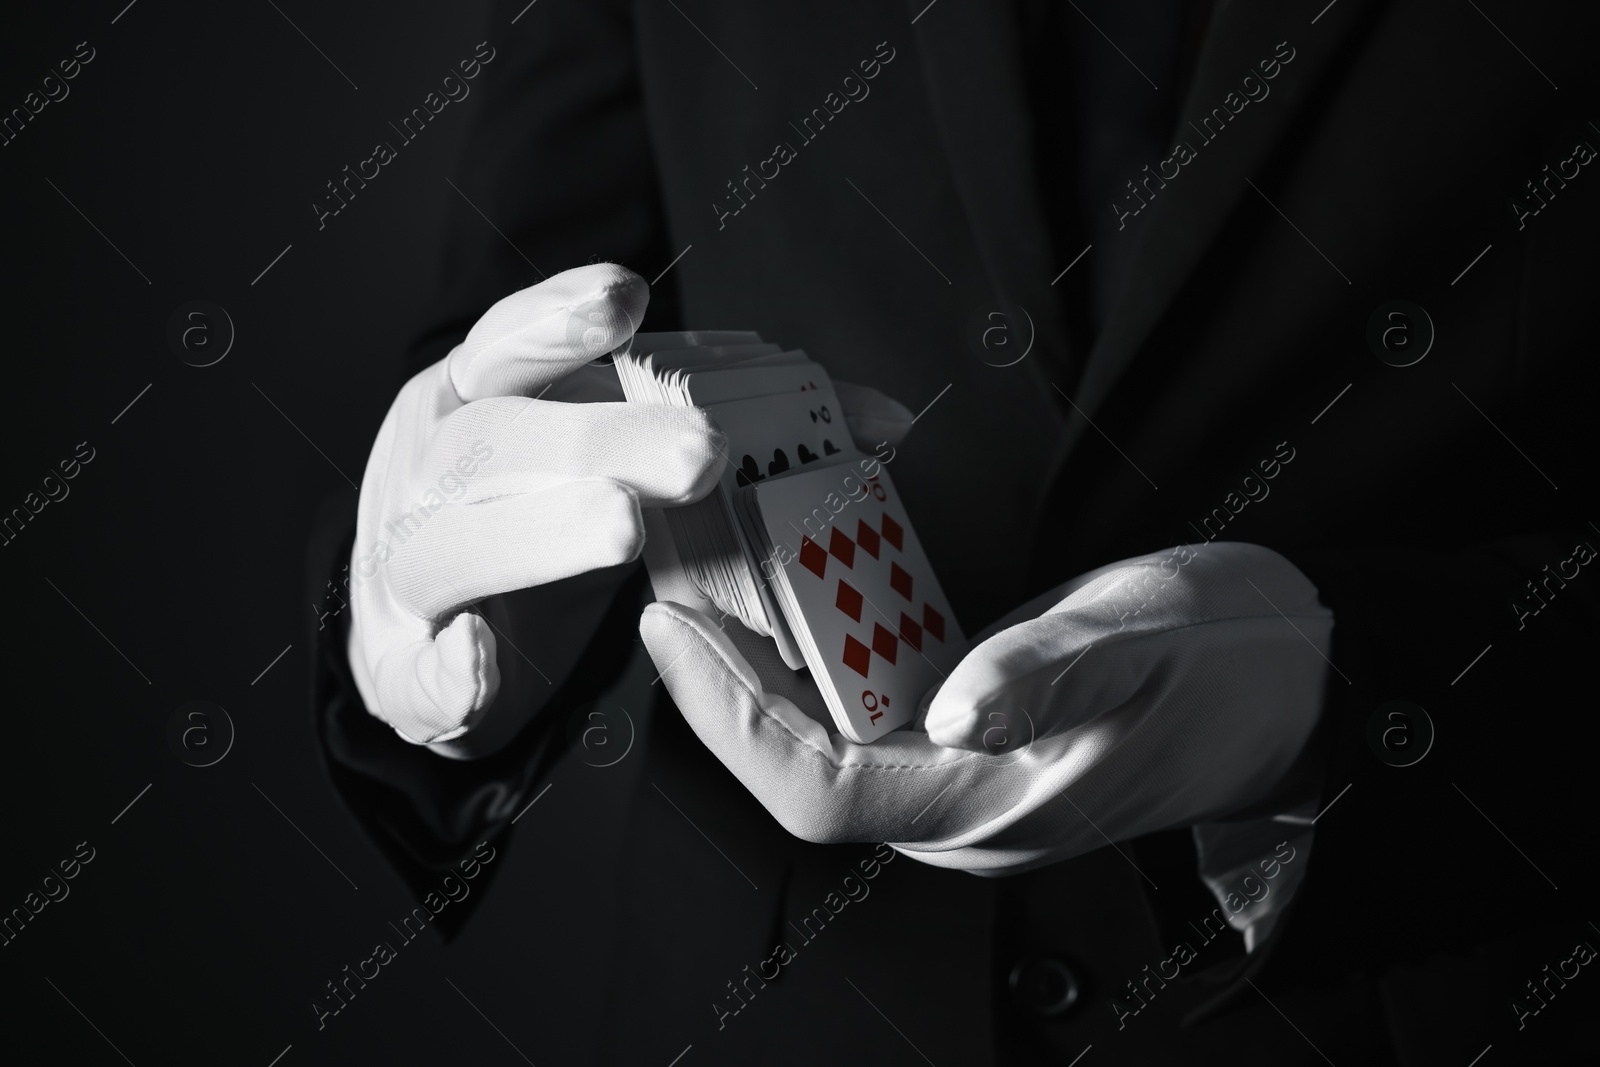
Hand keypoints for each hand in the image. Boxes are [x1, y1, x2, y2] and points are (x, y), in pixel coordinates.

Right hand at [347, 262, 916, 755]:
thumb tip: (886, 423)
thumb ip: (741, 425)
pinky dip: (450, 668)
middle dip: (598, 436)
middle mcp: (433, 465)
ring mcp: (406, 559)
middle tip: (700, 455)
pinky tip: (481, 667)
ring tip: (619, 530)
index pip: (511, 342)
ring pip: (452, 542)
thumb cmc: (537, 512)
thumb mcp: (616, 450)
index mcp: (482, 399)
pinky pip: (418, 665)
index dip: (560, 317)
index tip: (631, 296)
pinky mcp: (405, 658)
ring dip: (536, 536)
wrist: (423, 625)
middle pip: (498, 437)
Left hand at [639, 541, 1332, 872]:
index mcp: (990, 809)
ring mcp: (958, 769)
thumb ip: (1050, 676)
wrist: (1296, 674)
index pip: (815, 788)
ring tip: (703, 569)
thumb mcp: (1149, 645)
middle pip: (795, 758)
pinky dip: (811, 642)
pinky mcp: (966, 729)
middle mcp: (955, 804)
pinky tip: (786, 583)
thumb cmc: (1231, 663)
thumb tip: (953, 710)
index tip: (672, 627)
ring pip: (819, 728)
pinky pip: (860, 700)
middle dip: (717, 676)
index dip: (728, 714)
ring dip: (753, 656)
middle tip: (666, 575)